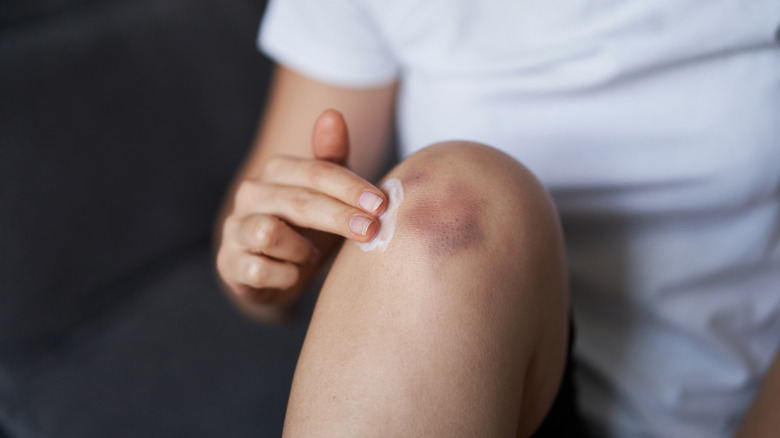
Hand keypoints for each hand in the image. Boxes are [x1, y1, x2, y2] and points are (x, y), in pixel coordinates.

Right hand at [216, 110, 386, 306]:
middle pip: (299, 201)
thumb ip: (332, 159)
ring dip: (302, 250)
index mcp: (278, 171)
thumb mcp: (325, 195)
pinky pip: (259, 270)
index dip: (350, 188)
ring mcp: (236, 228)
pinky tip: (293, 274)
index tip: (381, 204)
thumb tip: (332, 113)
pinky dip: (284, 276)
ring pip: (269, 233)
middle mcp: (251, 194)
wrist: (270, 273)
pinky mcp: (229, 263)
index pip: (317, 172)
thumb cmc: (305, 228)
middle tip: (371, 230)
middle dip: (339, 216)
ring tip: (313, 256)